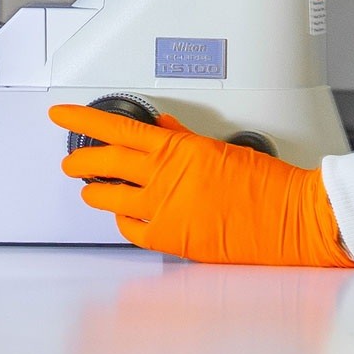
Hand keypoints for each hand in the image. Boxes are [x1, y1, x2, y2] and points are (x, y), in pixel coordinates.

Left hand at [54, 104, 353, 267]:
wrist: (291, 217)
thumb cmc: (269, 185)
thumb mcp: (223, 148)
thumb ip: (185, 140)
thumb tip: (164, 130)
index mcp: (178, 149)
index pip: (117, 128)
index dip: (82, 119)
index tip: (62, 115)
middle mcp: (166, 178)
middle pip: (105, 163)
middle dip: (80, 158)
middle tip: (70, 157)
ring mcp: (165, 210)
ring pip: (111, 198)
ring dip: (95, 191)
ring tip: (88, 188)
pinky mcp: (172, 239)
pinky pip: (133, 229)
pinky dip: (123, 221)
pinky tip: (122, 216)